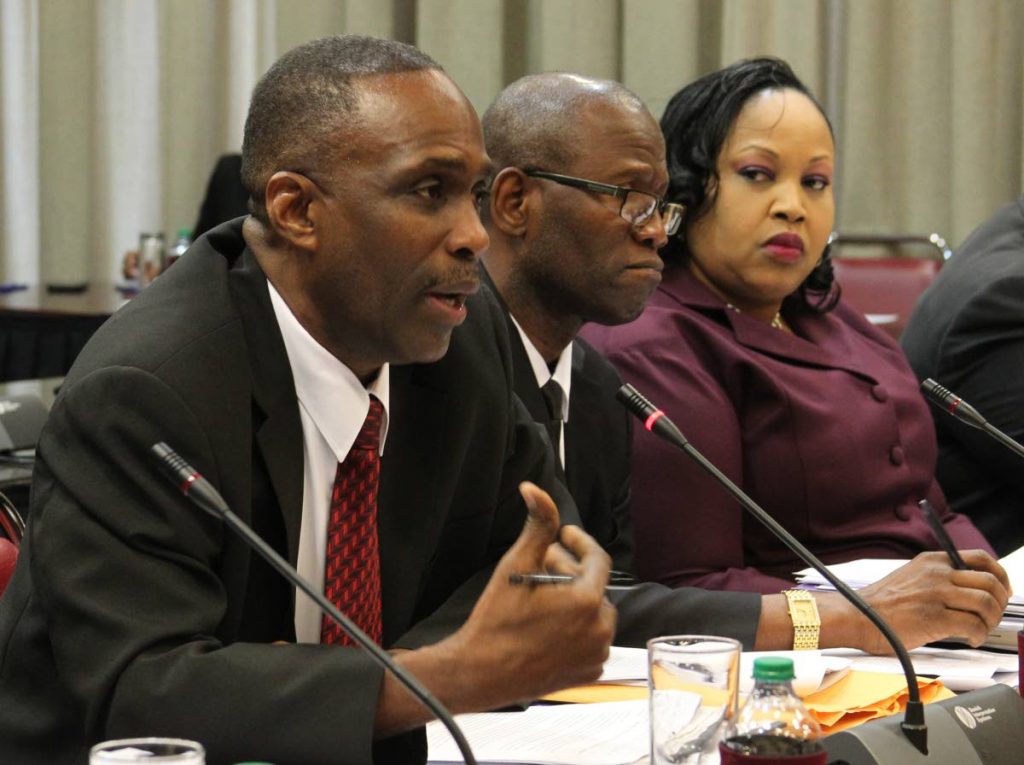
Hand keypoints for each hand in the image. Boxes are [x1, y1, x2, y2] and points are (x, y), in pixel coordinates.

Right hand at [446, 482, 615, 709]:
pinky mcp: (589, 673)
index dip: (580, 542)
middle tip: (542, 562)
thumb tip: (535, 490)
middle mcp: (599, 629)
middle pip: (594, 586)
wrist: (480, 674)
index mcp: (586, 601)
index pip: (598, 559)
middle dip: (570, 570)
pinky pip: (591, 639)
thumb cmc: (496, 623)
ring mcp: (595, 654)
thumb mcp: (515, 566)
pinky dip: (576, 627)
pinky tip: (548, 622)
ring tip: (543, 594)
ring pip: (594, 613)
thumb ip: (537, 526)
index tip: (564, 534)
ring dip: (573, 598)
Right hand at [852, 550, 1009, 653]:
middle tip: (992, 615)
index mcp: (931, 560)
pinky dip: (979, 635)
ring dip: (991, 620)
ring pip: (986, 603)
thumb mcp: (911, 576)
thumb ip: (938, 578)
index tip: (1001, 590)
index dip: (999, 575)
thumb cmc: (880, 604)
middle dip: (999, 602)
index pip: (980, 558)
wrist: (856, 616)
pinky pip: (974, 625)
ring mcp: (936, 594)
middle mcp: (937, 573)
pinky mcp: (934, 618)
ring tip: (980, 629)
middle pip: (990, 581)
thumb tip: (968, 592)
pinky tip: (970, 639)